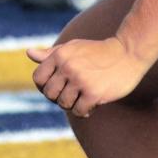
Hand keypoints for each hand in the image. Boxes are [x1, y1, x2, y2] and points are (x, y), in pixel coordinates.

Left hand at [26, 36, 146, 117]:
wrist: (128, 52)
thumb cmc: (98, 51)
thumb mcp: (73, 47)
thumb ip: (51, 54)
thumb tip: (29, 53)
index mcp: (60, 55)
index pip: (38, 78)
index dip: (44, 86)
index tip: (56, 88)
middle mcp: (67, 67)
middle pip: (49, 94)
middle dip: (58, 97)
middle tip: (71, 94)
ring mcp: (80, 80)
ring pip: (63, 104)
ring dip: (72, 105)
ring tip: (81, 98)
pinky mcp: (93, 93)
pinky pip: (78, 111)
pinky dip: (84, 111)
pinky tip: (91, 104)